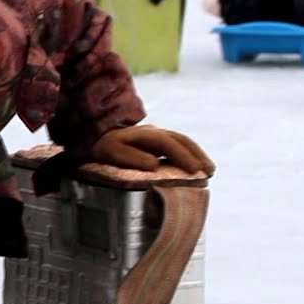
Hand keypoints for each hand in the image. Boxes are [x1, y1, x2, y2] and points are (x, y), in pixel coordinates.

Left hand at [91, 125, 215, 175]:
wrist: (94, 137)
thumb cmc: (102, 147)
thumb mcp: (112, 153)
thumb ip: (132, 158)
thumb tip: (155, 164)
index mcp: (143, 134)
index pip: (168, 144)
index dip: (182, 156)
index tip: (195, 170)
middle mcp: (153, 132)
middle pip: (180, 140)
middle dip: (196, 155)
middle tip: (209, 172)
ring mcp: (155, 136)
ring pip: (181, 142)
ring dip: (196, 154)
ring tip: (208, 170)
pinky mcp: (155, 143)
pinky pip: (176, 146)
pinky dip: (189, 155)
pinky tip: (195, 166)